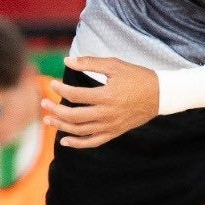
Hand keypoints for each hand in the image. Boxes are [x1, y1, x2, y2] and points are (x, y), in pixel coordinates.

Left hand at [44, 57, 160, 147]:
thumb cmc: (137, 76)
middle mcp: (107, 114)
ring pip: (80, 131)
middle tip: (43, 103)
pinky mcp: (114, 133)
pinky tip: (64, 141)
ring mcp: (111, 126)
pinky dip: (78, 144)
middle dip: (55, 110)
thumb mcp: (114, 65)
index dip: (60, 89)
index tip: (52, 83)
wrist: (160, 95)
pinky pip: (93, 142)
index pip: (76, 96)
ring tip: (48, 119)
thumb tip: (66, 60)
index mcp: (106, 96)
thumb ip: (89, 63)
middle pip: (74, 116)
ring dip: (61, 126)